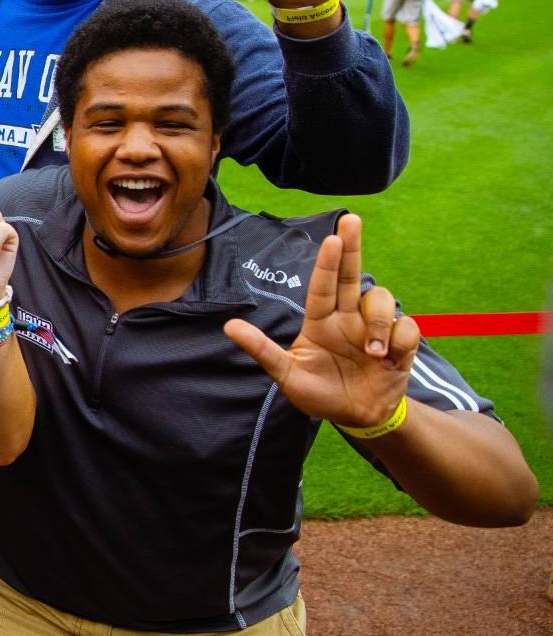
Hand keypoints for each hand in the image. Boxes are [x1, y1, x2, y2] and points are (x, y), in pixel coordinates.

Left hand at [224, 214, 416, 430]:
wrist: (358, 417)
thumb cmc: (319, 394)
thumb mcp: (287, 375)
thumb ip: (262, 351)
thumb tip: (228, 327)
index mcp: (321, 321)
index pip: (323, 286)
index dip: (328, 262)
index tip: (332, 237)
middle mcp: (347, 317)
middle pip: (351, 274)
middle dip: (353, 245)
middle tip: (352, 219)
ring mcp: (374, 328)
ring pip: (381, 299)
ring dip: (380, 322)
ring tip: (374, 353)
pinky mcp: (400, 342)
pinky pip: (408, 327)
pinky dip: (401, 341)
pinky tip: (391, 360)